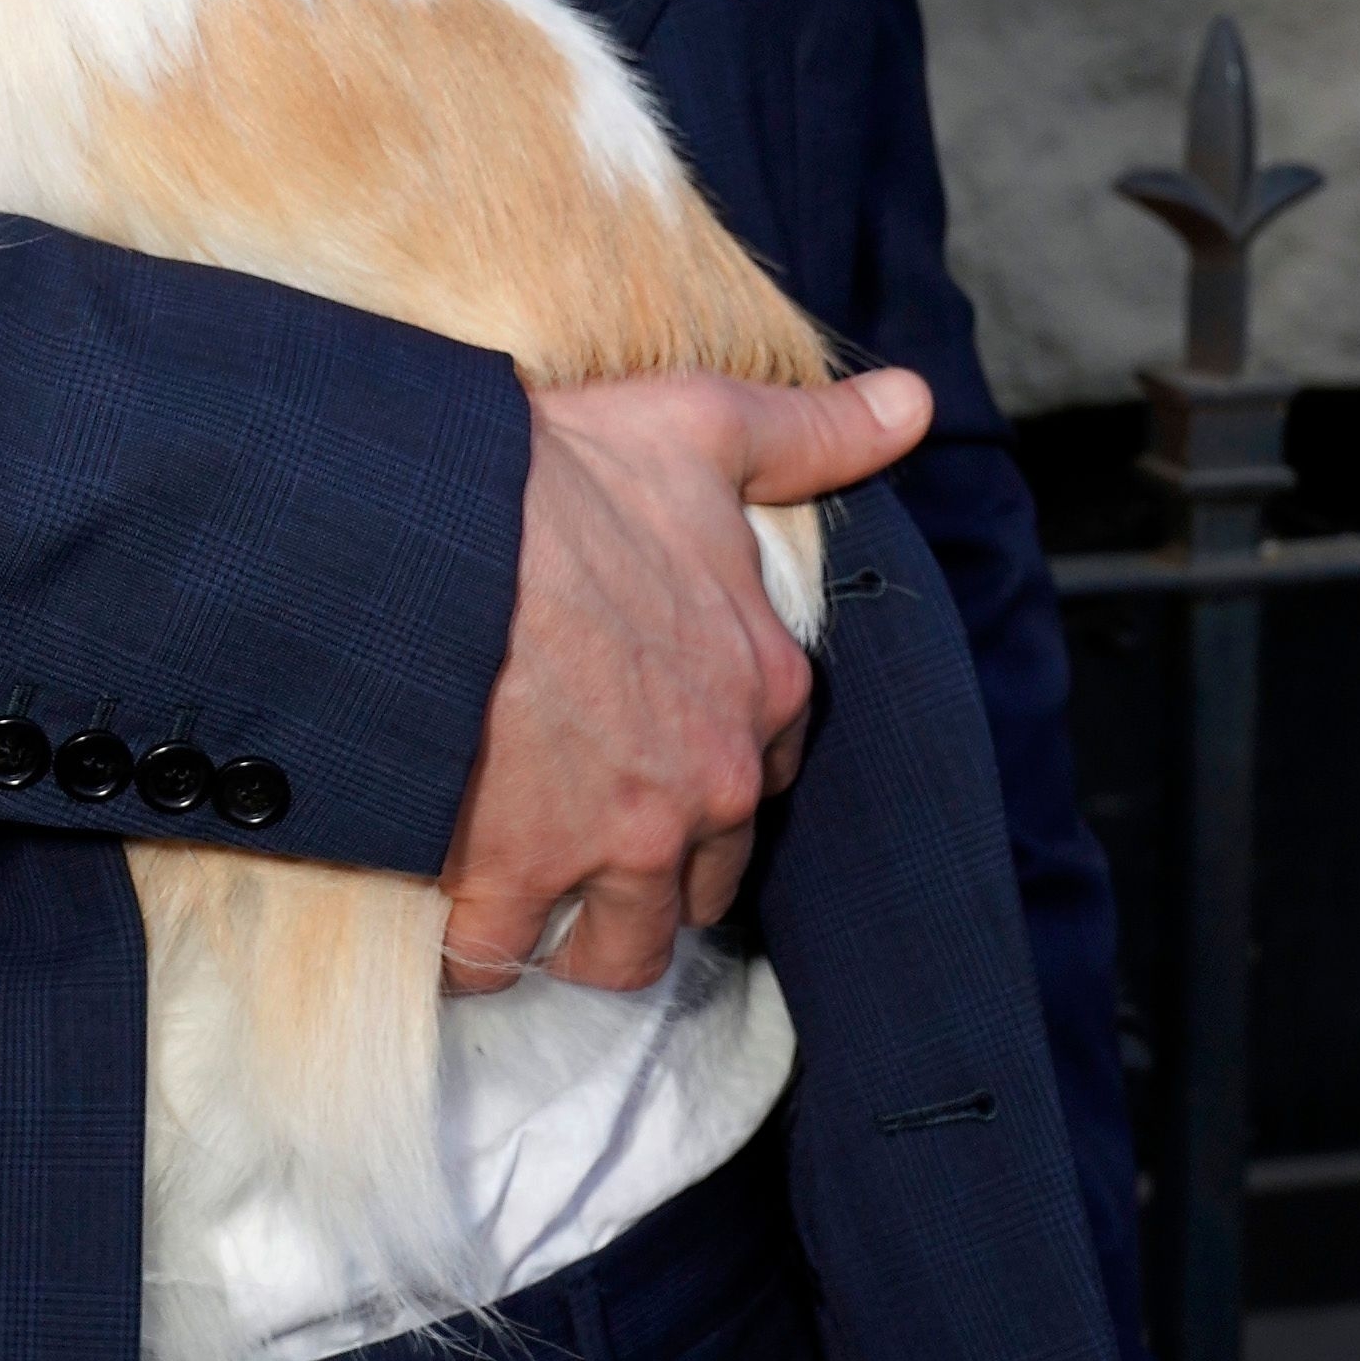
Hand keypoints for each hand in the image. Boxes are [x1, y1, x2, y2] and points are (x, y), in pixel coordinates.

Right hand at [437, 367, 932, 998]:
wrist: (443, 528)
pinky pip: (499, 957)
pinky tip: (446, 922)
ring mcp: (620, 842)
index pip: (767, 784)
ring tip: (526, 912)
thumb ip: (816, 434)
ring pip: (618, 950)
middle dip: (650, 879)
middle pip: (698, 885)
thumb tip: (916, 403)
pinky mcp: (520, 875)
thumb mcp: (704, 429)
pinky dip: (473, 953)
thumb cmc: (566, 477)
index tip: (656, 772)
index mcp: (764, 691)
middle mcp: (713, 784)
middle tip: (584, 850)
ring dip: (577, 940)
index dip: (712, 785)